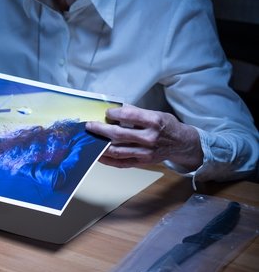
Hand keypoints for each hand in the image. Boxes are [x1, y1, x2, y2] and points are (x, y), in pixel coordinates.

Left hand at [85, 104, 202, 170]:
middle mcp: (149, 138)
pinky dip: (108, 160)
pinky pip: (121, 163)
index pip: (129, 116)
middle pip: (119, 134)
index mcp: (154, 122)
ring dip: (100, 145)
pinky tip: (98, 155)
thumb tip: (117, 109)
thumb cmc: (167, 126)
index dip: (114, 114)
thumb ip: (136, 112)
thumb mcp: (156, 114)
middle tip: (90, 125)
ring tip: (90, 140)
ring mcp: (145, 152)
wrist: (181, 144)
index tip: (107, 113)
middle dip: (100, 129)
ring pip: (117, 150)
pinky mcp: (142, 162)